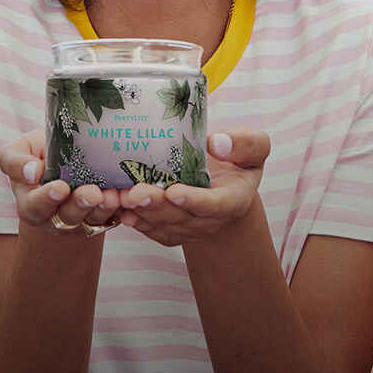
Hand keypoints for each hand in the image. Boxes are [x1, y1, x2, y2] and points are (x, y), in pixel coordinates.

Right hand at [0, 132, 120, 235]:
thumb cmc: (38, 153)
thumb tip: (32, 171)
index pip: (35, 207)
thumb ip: (15, 161)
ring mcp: (81, 218)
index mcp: (31, 203)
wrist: (67, 153)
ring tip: (113, 195)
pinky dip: (121, 207)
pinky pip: (114, 216)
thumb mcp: (20, 150)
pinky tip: (127, 195)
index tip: (60, 187)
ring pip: (93, 218)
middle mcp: (55, 217)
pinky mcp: (103, 216)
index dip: (47, 199)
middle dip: (81, 205)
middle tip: (93, 193)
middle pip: (68, 217)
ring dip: (104, 208)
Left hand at [117, 128, 269, 246]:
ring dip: (141, 213)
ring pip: (163, 225)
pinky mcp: (171, 229)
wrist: (225, 184)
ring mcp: (189, 227)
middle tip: (136, 193)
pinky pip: (153, 229)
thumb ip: (244, 143)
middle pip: (182, 218)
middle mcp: (210, 219)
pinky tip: (119, 209)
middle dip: (157, 207)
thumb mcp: (253, 146)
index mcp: (233, 199)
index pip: (216, 205)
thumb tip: (216, 143)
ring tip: (120, 197)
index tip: (174, 192)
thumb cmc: (238, 159)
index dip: (195, 201)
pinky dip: (136, 221)